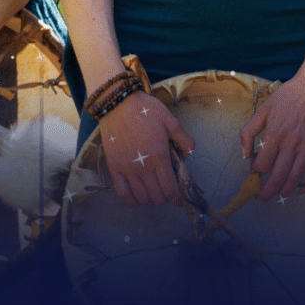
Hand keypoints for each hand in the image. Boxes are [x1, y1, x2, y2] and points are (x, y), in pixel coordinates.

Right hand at [98, 91, 195, 206]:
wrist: (118, 104)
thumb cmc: (145, 110)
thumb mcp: (170, 120)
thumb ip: (184, 138)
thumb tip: (191, 153)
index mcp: (159, 155)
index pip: (170, 188)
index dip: (176, 197)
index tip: (178, 197)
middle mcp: (143, 166)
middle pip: (157, 196)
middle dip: (164, 197)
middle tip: (166, 189)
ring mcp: (127, 169)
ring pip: (141, 197)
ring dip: (150, 199)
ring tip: (153, 190)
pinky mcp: (114, 168)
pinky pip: (122, 194)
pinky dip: (131, 200)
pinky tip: (136, 197)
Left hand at [238, 73, 304, 202]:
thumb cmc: (289, 94)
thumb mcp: (264, 108)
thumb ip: (249, 130)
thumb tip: (245, 154)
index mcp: (275, 131)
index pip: (262, 163)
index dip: (257, 170)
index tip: (256, 170)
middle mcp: (291, 141)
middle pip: (277, 175)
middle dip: (268, 191)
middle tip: (262, 197)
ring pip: (295, 177)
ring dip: (285, 190)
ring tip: (279, 194)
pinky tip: (302, 192)